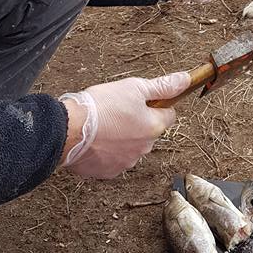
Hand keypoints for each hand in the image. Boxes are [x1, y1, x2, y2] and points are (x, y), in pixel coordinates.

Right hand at [60, 71, 189, 178]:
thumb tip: (184, 80)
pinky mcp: (108, 172)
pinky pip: (113, 159)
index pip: (169, 115)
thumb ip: (162, 86)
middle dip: (137, 122)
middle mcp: (144, 149)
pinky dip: (106, 150)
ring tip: (104, 124)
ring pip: (131, 146)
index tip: (142, 101)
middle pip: (148, 132)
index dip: (156, 105)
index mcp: (153, 128)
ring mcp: (126, 162)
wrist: (68, 130)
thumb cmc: (100, 107)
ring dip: (122, 137)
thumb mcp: (134, 87)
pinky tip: (95, 139)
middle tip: (117, 110)